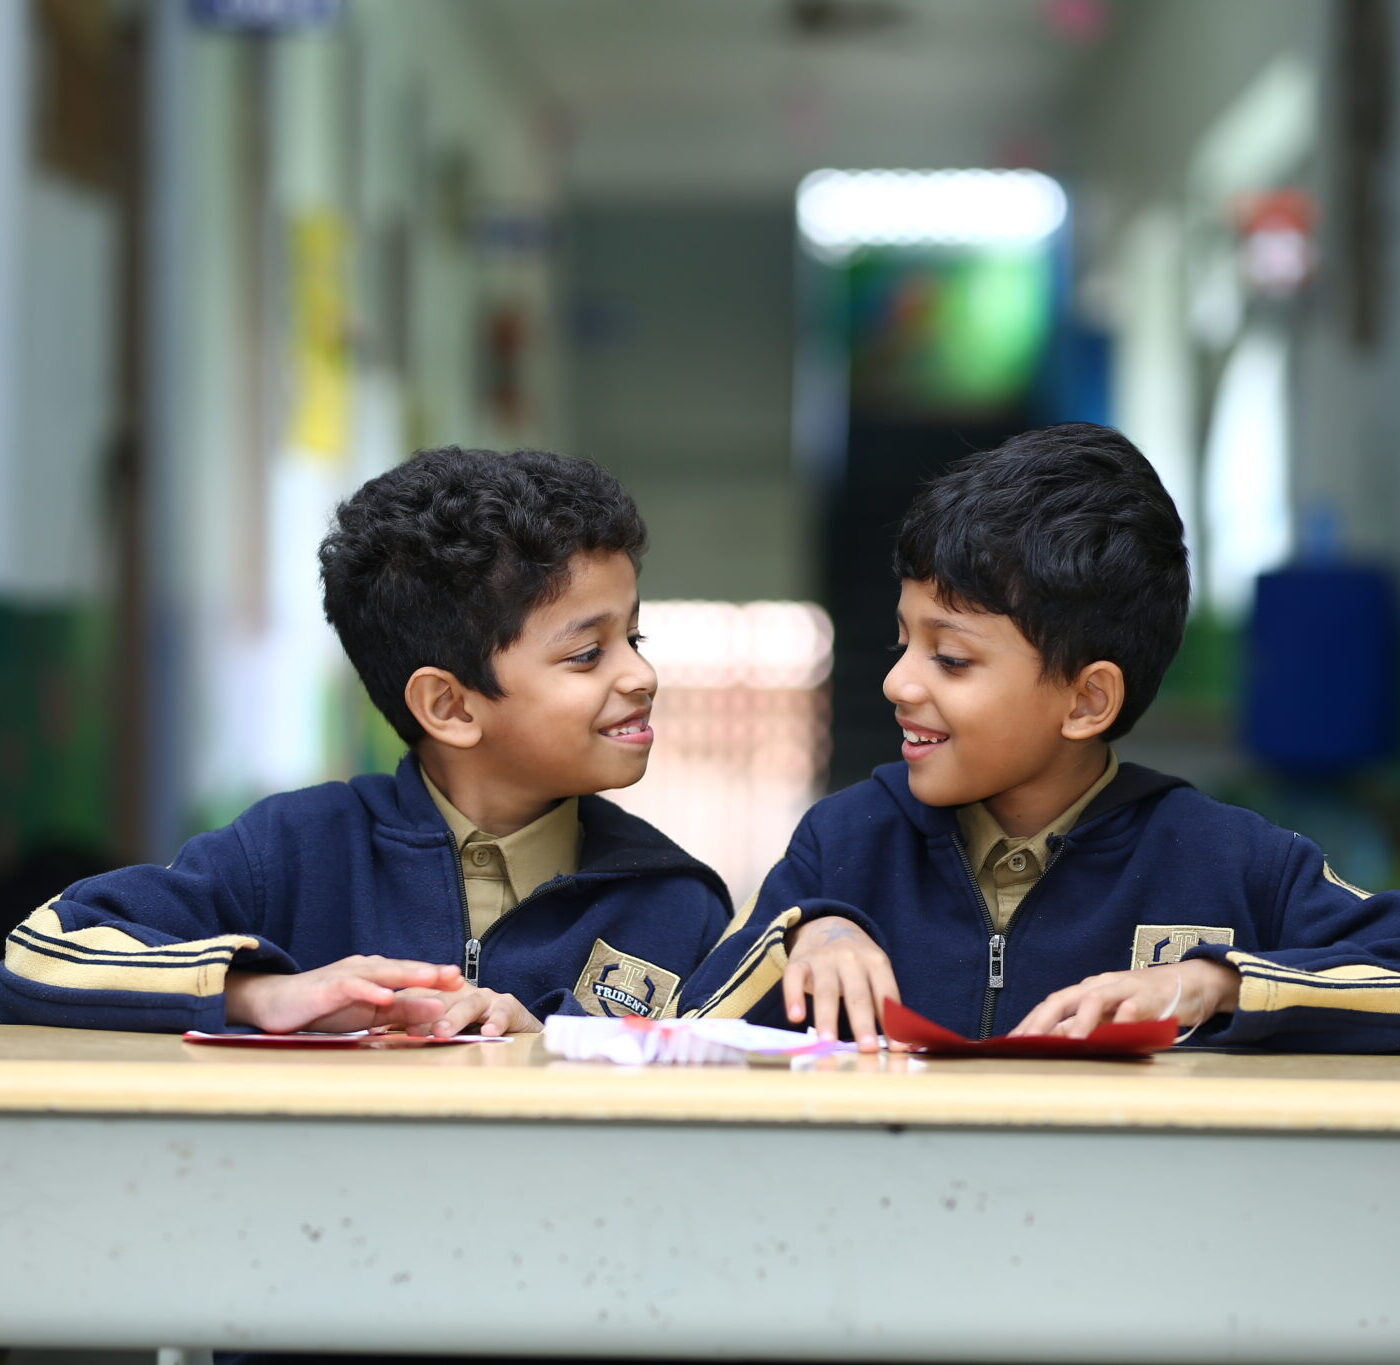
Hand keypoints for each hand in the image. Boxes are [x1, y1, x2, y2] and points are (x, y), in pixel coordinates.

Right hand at [225, 956, 464, 1033]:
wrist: (277, 1004)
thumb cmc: (324, 1008)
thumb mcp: (368, 1014)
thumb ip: (400, 1012)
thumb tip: (435, 1013)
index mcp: (377, 976)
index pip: (412, 975)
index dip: (437, 977)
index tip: (466, 984)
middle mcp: (365, 969)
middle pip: (403, 969)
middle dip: (431, 972)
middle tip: (458, 977)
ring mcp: (347, 975)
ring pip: (383, 973)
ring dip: (408, 975)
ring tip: (433, 977)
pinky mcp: (328, 987)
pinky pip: (352, 987)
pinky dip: (369, 991)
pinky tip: (385, 996)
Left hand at [396, 985, 541, 1037]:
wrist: (517, 1025)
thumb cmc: (475, 1026)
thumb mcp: (443, 1025)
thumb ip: (415, 1026)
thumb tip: (376, 1034)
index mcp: (443, 994)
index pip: (420, 997)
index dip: (402, 1008)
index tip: (382, 1025)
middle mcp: (463, 992)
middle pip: (441, 999)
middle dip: (425, 1013)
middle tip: (409, 1029)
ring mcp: (486, 998)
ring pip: (469, 1004)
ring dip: (456, 1017)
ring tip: (443, 1032)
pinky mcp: (509, 1006)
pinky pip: (502, 1013)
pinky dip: (496, 1021)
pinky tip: (488, 1032)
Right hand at [783, 915, 898, 1051]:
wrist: (828, 924)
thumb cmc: (858, 961)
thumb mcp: (876, 972)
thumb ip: (885, 1003)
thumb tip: (902, 1044)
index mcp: (876, 962)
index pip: (886, 994)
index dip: (892, 1021)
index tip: (897, 1048)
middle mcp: (851, 958)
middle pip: (857, 994)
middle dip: (863, 1023)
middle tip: (868, 1049)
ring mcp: (823, 958)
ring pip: (826, 990)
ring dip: (827, 1017)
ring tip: (828, 1042)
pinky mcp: (799, 960)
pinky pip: (794, 978)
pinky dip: (794, 997)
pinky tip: (795, 1017)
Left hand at [1008, 959, 1240, 1038]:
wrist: (1191, 983)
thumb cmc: (1145, 1002)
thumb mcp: (1111, 1015)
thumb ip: (1086, 1026)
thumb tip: (1052, 1043)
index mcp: (1087, 991)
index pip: (1051, 1005)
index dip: (1030, 1022)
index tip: (1011, 1043)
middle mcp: (1100, 986)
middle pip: (1063, 999)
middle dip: (1042, 1021)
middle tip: (1026, 1043)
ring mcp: (1124, 989)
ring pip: (1094, 1000)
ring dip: (1080, 1022)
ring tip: (1069, 1043)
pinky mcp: (1151, 996)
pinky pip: (1133, 1007)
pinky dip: (1122, 1021)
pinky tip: (1114, 1036)